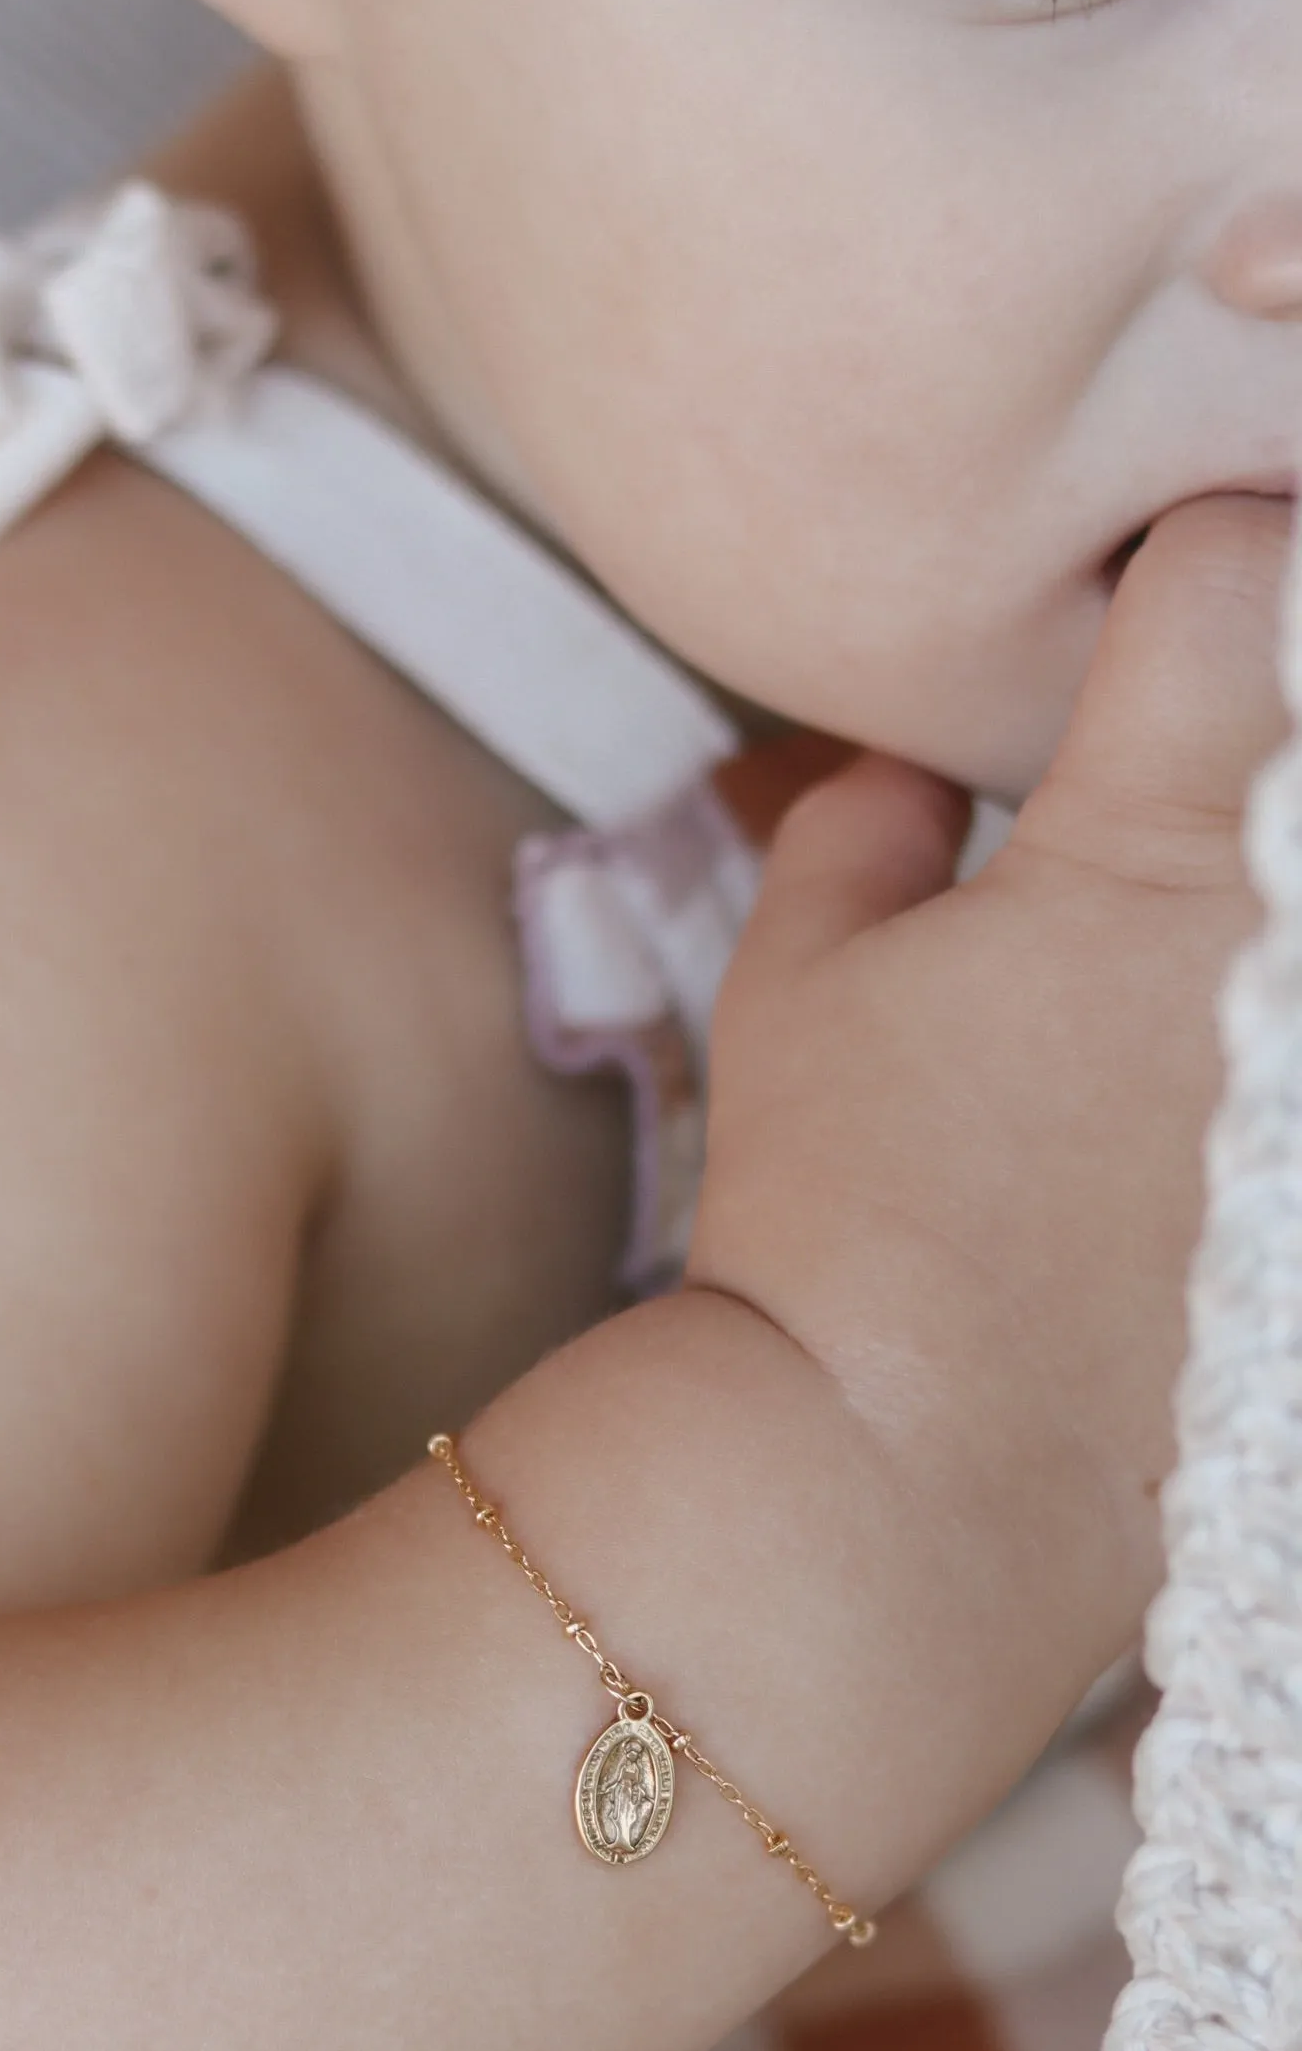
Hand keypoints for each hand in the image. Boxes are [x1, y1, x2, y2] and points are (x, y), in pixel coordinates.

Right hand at [691, 495, 1290, 1701]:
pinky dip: (1272, 1048)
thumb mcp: (798, 988)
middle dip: (1265, 731)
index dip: (1182, 563)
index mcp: (1150, 836)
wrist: (911, 1488)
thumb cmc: (840, 1224)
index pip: (1234, 569)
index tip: (1150, 602)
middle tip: (1189, 784)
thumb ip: (858, 833)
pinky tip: (1211, 1113)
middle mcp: (1292, 929)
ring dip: (1274, 903)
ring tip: (1167, 999)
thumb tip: (906, 780)